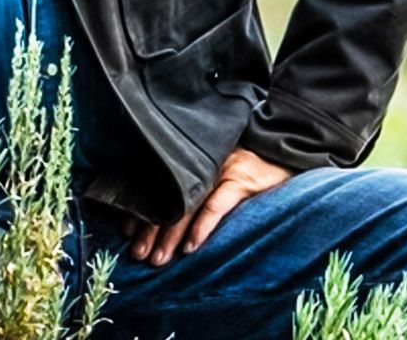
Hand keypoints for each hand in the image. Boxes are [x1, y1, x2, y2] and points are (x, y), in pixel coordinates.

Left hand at [126, 147, 291, 266]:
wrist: (280, 147)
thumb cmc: (244, 161)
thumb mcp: (212, 166)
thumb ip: (190, 182)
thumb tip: (159, 210)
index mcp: (185, 161)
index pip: (155, 187)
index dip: (139, 210)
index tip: (126, 231)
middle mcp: (196, 164)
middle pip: (166, 200)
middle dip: (149, 230)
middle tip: (137, 254)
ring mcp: (217, 170)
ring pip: (186, 207)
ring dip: (170, 236)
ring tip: (159, 257)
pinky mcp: (239, 179)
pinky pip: (217, 206)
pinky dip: (202, 227)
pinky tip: (191, 246)